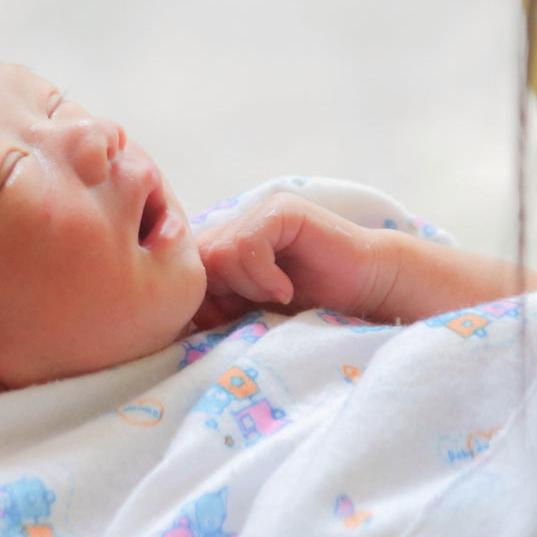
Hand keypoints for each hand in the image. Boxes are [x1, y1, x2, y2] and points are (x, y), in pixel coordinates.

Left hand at [193, 192, 396, 328]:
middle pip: (194, 263)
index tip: (224, 323)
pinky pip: (246, 245)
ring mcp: (257, 216)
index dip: (195, 302)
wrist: (366, 296)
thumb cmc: (308, 314)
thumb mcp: (250, 318)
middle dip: (218, 296)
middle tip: (251, 310)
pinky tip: (285, 290)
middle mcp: (233, 228)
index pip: (182, 271)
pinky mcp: (281, 212)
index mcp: (221, 251)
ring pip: (217, 254)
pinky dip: (261, 276)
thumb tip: (169, 322)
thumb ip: (212, 312)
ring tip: (276, 299)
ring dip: (244, 287)